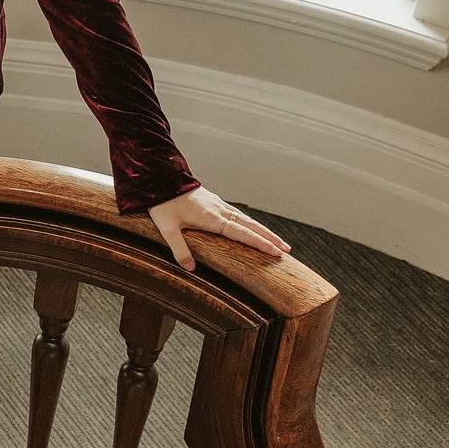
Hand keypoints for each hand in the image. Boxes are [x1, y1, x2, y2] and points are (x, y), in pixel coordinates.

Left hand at [146, 186, 289, 273]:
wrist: (162, 179)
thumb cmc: (164, 204)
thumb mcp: (167, 228)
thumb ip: (179, 249)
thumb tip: (190, 268)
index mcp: (212, 218)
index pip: (242, 233)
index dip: (260, 243)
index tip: (276, 252)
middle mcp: (220, 210)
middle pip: (251, 225)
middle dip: (270, 238)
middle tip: (287, 251)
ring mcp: (219, 205)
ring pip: (247, 219)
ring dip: (263, 230)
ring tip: (277, 242)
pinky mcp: (215, 202)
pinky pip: (238, 214)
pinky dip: (251, 223)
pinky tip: (253, 228)